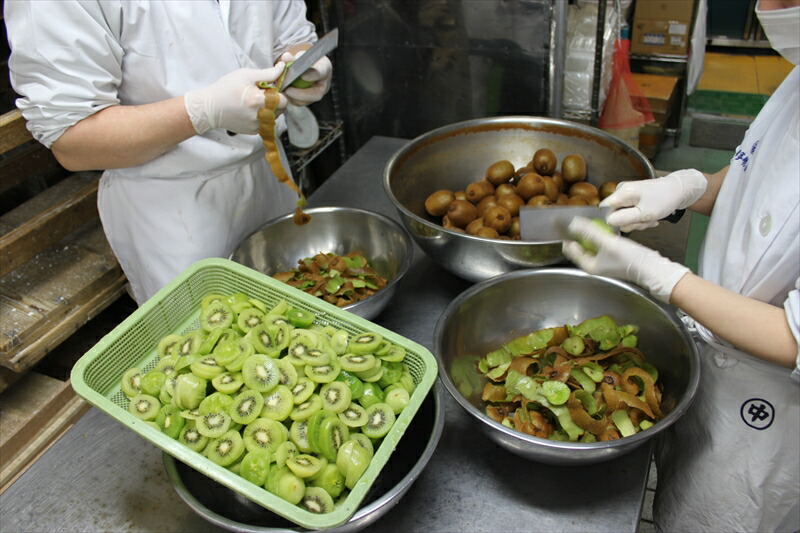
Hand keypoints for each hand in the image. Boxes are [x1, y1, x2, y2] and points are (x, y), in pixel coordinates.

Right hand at [183, 65, 287, 134]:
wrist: (210, 108)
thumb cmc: (226, 88)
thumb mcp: (245, 75)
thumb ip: (267, 73)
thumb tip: (282, 68)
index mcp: (258, 100)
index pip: (284, 100)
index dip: (280, 93)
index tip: (271, 89)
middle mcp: (259, 116)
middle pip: (281, 109)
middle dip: (276, 101)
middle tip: (262, 95)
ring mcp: (257, 126)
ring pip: (274, 117)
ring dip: (270, 109)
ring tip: (255, 102)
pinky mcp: (253, 132)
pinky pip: (266, 123)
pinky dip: (262, 117)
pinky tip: (251, 111)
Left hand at [279, 50, 331, 105]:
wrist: (307, 67)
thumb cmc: (305, 60)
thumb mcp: (299, 56)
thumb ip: (292, 58)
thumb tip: (286, 57)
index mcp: (324, 68)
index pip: (321, 72)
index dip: (312, 75)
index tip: (303, 76)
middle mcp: (324, 84)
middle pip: (316, 94)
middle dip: (301, 94)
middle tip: (288, 90)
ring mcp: (317, 94)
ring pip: (308, 101)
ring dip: (294, 98)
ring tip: (283, 92)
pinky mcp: (309, 100)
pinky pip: (300, 103)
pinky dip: (291, 100)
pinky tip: (283, 95)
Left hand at [562, 216, 689, 302]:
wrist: (652, 267)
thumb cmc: (630, 259)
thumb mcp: (608, 243)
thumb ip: (589, 233)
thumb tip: (573, 223)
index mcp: (588, 265)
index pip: (569, 248)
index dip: (568, 235)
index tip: (569, 222)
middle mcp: (593, 264)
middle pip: (579, 246)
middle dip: (579, 233)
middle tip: (582, 219)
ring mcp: (603, 261)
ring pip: (590, 244)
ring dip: (590, 234)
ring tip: (592, 221)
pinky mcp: (612, 257)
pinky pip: (601, 244)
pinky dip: (600, 236)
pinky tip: (605, 228)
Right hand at [601, 169, 706, 231]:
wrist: (679, 190)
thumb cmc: (664, 199)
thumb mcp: (645, 213)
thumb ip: (625, 218)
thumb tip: (608, 222)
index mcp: (622, 193)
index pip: (604, 209)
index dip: (613, 220)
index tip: (628, 223)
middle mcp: (621, 192)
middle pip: (615, 214)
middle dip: (630, 222)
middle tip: (645, 221)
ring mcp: (627, 195)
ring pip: (624, 216)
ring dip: (637, 222)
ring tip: (651, 218)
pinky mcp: (632, 199)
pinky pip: (630, 213)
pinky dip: (640, 218)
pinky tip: (651, 216)